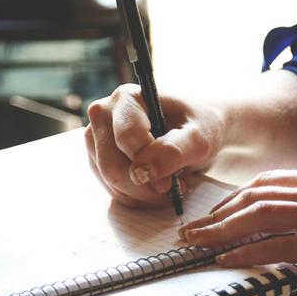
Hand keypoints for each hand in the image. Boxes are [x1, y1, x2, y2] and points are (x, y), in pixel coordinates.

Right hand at [84, 84, 224, 206]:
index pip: (126, 138)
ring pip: (110, 181)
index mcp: (127, 98)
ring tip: (169, 184)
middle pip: (111, 165)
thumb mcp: (199, 138)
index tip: (172, 180)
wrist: (197, 132)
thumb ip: (174, 151)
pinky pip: (112, 190)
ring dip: (143, 194)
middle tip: (173, 188)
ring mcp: (97, 138)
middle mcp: (104, 114)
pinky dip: (137, 197)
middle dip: (145, 186)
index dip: (150, 164)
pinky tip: (156, 187)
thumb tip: (142, 172)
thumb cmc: (199, 128)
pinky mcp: (99, 159)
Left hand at [179, 168, 296, 284]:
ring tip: (198, 244)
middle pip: (255, 196)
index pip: (268, 182)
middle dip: (217, 214)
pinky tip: (229, 260)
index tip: (215, 213)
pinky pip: (282, 246)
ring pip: (261, 216)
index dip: (234, 198)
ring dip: (221, 231)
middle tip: (191, 230)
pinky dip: (249, 252)